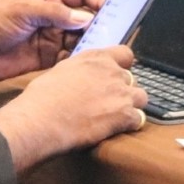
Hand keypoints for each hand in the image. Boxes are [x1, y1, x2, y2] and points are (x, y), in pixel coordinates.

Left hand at [0, 0, 102, 85]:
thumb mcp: (22, 10)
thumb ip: (56, 13)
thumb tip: (85, 18)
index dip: (98, 1)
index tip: (112, 11)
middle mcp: (53, 15)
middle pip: (85, 18)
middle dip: (100, 26)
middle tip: (113, 35)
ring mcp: (51, 36)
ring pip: (81, 39)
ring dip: (91, 45)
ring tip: (102, 52)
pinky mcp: (48, 57)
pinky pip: (70, 57)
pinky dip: (79, 60)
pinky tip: (86, 64)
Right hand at [0, 47, 147, 171]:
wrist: (42, 119)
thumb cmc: (43, 97)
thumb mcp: (60, 70)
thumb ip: (79, 69)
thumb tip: (81, 76)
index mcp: (96, 58)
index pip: (125, 54)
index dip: (123, 66)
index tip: (116, 75)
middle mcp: (112, 72)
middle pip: (132, 79)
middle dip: (123, 89)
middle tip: (108, 101)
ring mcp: (121, 93)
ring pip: (141, 97)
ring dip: (131, 106)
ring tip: (115, 116)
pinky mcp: (124, 115)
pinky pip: (138, 119)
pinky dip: (130, 124)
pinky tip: (116, 129)